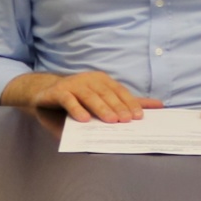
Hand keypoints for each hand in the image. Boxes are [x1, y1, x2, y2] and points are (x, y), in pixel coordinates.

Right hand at [35, 72, 160, 122]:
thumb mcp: (102, 103)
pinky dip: (77, 109)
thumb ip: (126, 104)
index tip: (138, 117)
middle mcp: (88, 79)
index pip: (119, 92)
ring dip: (101, 108)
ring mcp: (72, 84)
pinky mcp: (57, 92)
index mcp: (101, 81)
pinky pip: (68, 100)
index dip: (129, 103)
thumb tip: (158, 106)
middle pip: (106, 94)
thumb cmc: (76, 101)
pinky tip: (84, 119)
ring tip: (110, 121)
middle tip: (126, 121)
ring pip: (89, 96)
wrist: (42, 95)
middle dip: (117, 107)